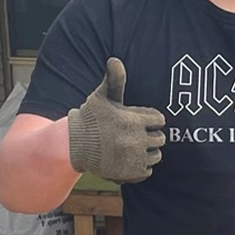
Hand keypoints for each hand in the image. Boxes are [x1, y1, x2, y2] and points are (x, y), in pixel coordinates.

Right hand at [67, 58, 164, 184]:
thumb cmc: (91, 118)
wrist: (73, 145)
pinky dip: (140, 167)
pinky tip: (126, 159)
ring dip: (147, 152)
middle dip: (150, 136)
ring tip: (129, 147)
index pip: (159, 120)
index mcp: (133, 120)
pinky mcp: (131, 173)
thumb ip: (114, 80)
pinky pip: (148, 170)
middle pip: (160, 139)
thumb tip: (115, 60)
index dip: (150, 120)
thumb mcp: (102, 97)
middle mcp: (135, 140)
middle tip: (132, 135)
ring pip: (156, 155)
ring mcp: (134, 158)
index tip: (137, 121)